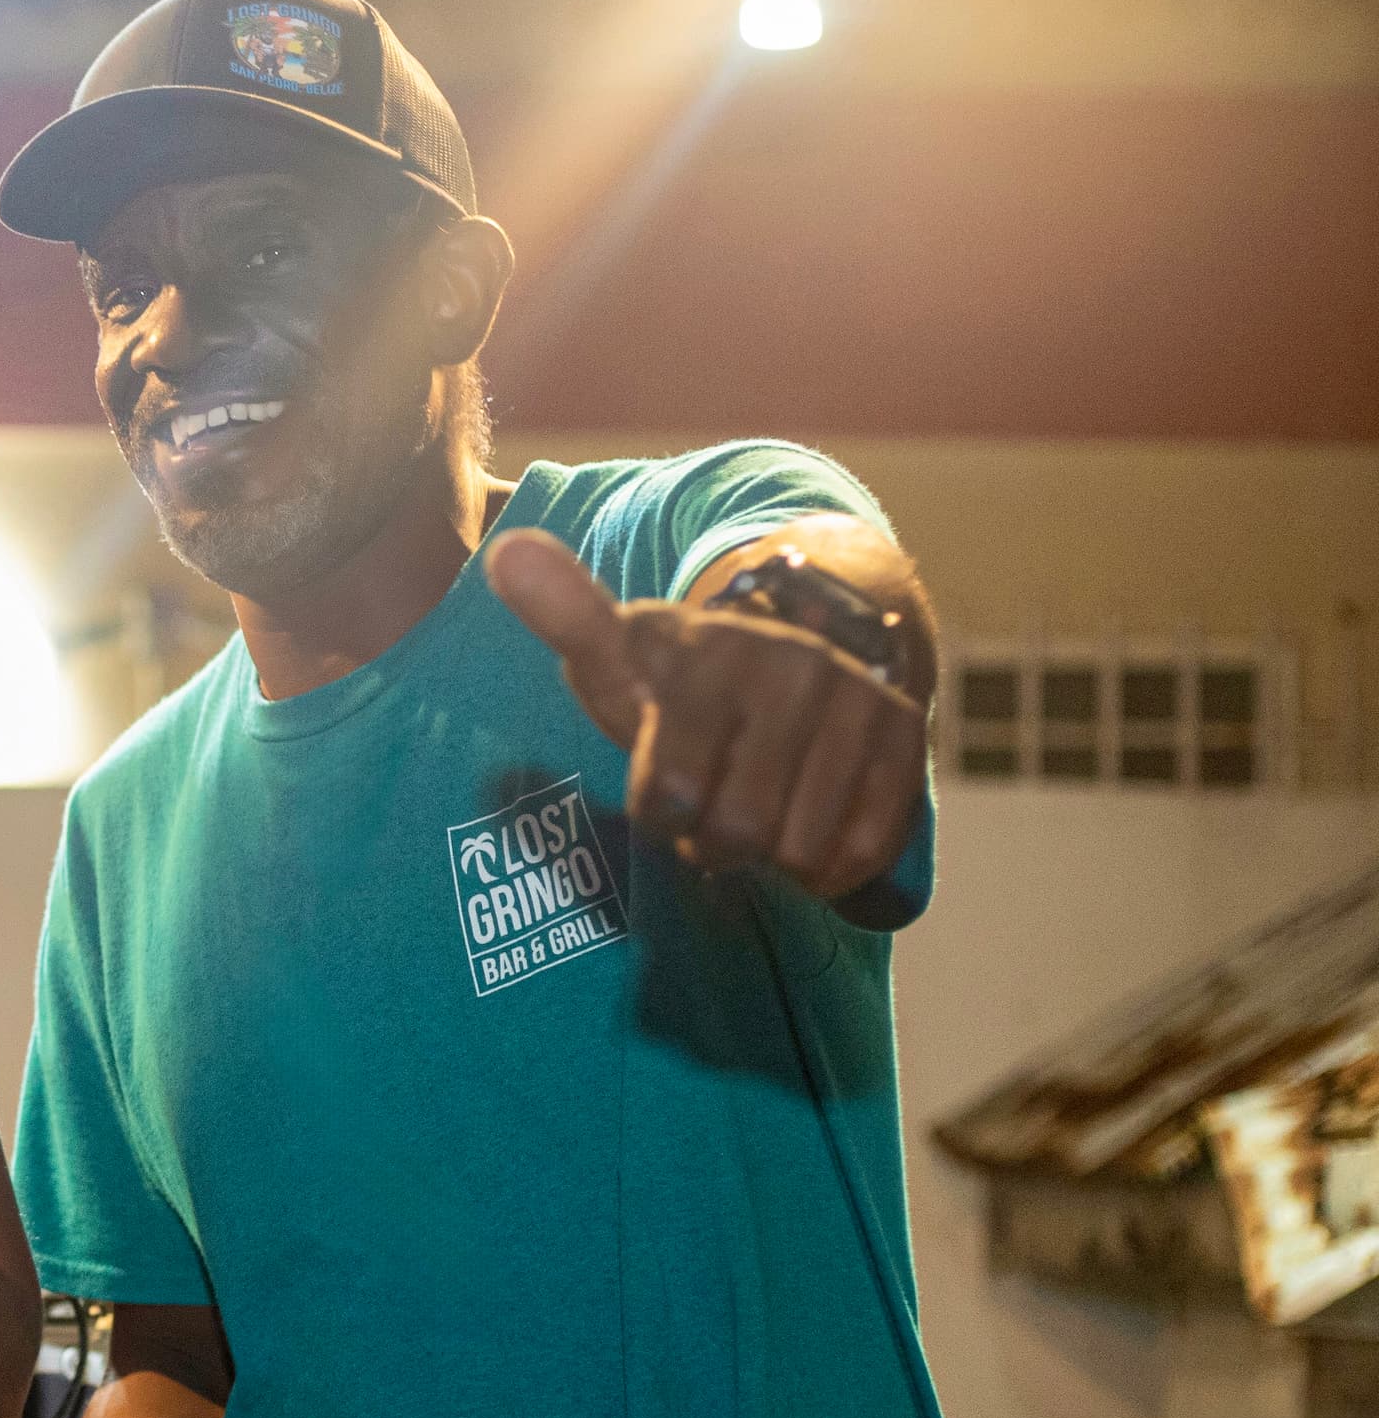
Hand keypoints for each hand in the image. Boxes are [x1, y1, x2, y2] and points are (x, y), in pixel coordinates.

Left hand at [487, 527, 926, 899]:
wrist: (808, 638)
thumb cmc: (684, 680)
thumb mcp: (619, 653)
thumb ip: (565, 616)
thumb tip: (509, 552)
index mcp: (705, 655)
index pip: (671, 797)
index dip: (663, 814)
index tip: (665, 787)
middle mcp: (789, 667)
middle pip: (736, 834)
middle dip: (714, 841)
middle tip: (715, 808)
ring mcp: (855, 700)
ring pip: (800, 851)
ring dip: (772, 856)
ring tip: (762, 810)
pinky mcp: (907, 735)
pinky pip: (863, 848)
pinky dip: (830, 864)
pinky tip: (809, 824)